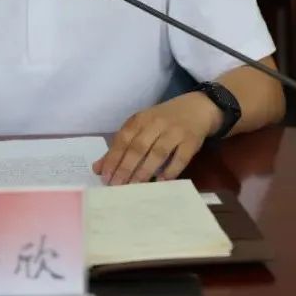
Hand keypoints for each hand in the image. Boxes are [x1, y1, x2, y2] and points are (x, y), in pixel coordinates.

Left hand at [93, 92, 221, 185]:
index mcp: (141, 119)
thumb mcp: (141, 127)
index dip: (113, 157)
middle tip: (117, 186)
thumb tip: (98, 168)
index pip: (123, 139)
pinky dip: (170, 171)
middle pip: (138, 146)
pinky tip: (161, 182)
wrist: (197, 107)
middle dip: (126, 167)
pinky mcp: (191, 141)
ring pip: (157, 152)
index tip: (105, 176)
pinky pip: (180, 158)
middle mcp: (156, 123)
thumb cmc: (163, 119)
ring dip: (145, 171)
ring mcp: (175, 132)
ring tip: (135, 187)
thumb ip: (121, 146)